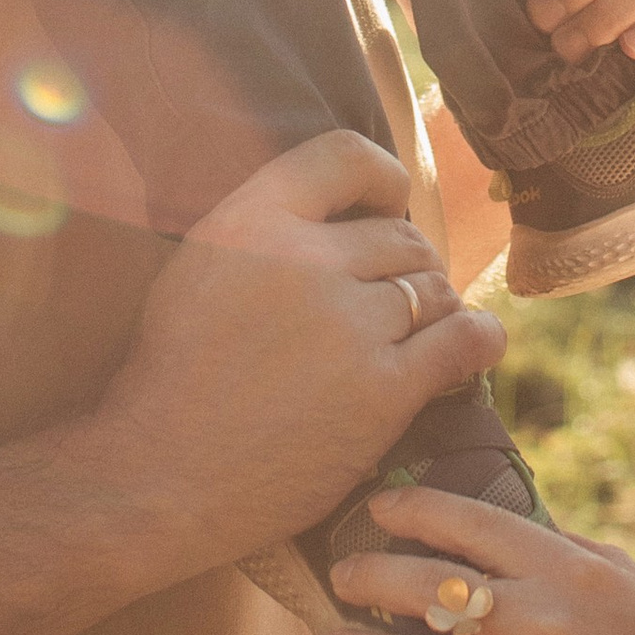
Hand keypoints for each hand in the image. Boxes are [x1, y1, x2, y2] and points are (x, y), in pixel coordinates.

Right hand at [90, 131, 502, 574]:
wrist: (157, 478)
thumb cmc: (171, 379)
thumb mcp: (197, 267)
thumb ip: (262, 228)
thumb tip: (342, 211)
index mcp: (250, 219)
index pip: (346, 156)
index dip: (383, 180)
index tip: (387, 207)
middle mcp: (303, 260)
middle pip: (399, 236)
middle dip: (405, 266)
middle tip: (390, 304)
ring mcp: (347, 324)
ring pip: (432, 288)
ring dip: (434, 309)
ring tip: (416, 335)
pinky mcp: (381, 390)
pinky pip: (462, 341)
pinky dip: (478, 339)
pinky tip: (477, 345)